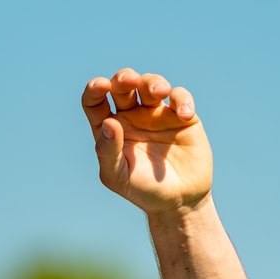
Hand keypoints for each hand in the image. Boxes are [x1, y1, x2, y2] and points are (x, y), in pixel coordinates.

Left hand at [81, 69, 211, 213]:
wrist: (178, 201)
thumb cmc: (141, 190)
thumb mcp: (117, 176)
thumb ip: (108, 151)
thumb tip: (108, 122)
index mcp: (109, 127)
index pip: (95, 101)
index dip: (94, 89)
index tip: (100, 86)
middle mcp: (131, 116)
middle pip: (123, 85)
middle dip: (124, 78)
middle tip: (129, 81)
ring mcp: (156, 114)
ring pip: (151, 84)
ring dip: (153, 82)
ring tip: (159, 92)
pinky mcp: (182, 117)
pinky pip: (180, 97)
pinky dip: (182, 100)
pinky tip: (185, 115)